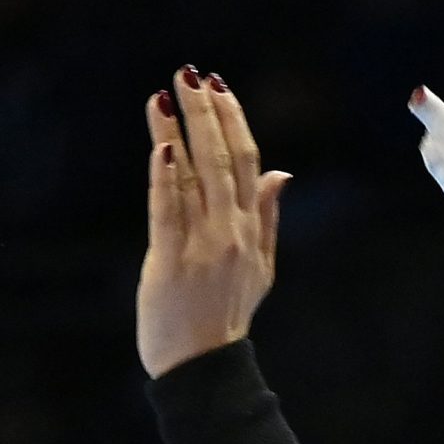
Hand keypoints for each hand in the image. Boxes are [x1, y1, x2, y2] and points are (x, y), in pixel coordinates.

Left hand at [137, 68, 291, 376]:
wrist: (203, 367)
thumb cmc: (226, 316)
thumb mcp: (260, 267)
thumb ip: (267, 217)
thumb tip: (280, 173)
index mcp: (250, 229)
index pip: (246, 162)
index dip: (233, 121)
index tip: (220, 88)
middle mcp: (230, 231)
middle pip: (220, 159)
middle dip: (206, 113)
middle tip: (191, 76)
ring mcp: (200, 245)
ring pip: (192, 176)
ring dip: (178, 131)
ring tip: (165, 95)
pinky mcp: (169, 260)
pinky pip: (167, 208)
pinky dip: (165, 175)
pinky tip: (162, 145)